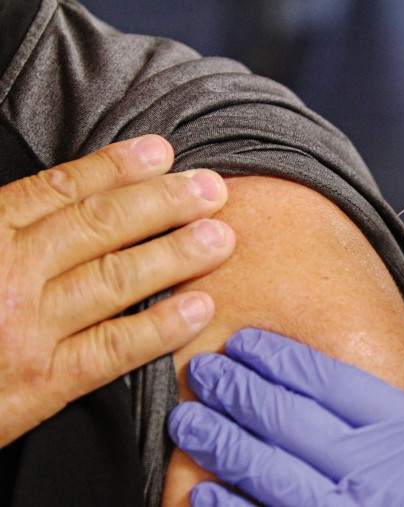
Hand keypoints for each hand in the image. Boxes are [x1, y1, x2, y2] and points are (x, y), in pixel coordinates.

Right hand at [0, 135, 234, 446]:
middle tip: (212, 189)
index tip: (161, 152)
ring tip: (220, 237)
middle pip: (100, 226)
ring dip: (175, 254)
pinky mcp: (43, 384)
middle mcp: (7, 275)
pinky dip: (161, 327)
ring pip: (116, 280)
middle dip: (163, 203)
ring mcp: (27, 330)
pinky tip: (200, 307)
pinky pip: (113, 349)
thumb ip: (7, 226)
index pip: (58, 190)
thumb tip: (61, 195)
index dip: (116, 168)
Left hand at [169, 329, 403, 506]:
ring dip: (220, 442)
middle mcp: (372, 467)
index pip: (325, 380)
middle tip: (203, 371)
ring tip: (188, 420)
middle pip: (285, 417)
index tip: (245, 342)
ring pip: (267, 469)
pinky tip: (202, 493)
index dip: (276, 357)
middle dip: (235, 390)